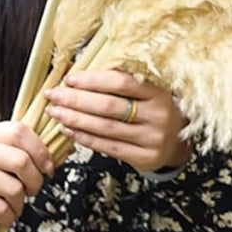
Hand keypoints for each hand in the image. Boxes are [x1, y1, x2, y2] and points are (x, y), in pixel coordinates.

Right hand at [0, 120, 53, 230]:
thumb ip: (26, 151)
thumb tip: (66, 151)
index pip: (21, 131)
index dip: (41, 151)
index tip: (48, 169)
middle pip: (20, 161)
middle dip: (35, 181)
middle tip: (33, 191)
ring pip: (12, 188)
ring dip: (21, 203)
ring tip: (17, 206)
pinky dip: (9, 216)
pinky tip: (7, 217)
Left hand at [43, 68, 191, 174]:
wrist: (177, 143)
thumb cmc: (157, 111)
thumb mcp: (152, 92)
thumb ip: (127, 83)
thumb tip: (87, 73)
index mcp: (159, 92)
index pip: (122, 83)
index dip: (93, 80)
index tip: (71, 78)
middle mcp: (157, 115)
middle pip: (109, 106)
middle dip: (77, 99)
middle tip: (54, 95)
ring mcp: (150, 138)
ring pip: (105, 127)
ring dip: (75, 119)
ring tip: (56, 112)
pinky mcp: (143, 157)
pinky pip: (107, 147)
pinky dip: (85, 138)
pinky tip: (69, 131)